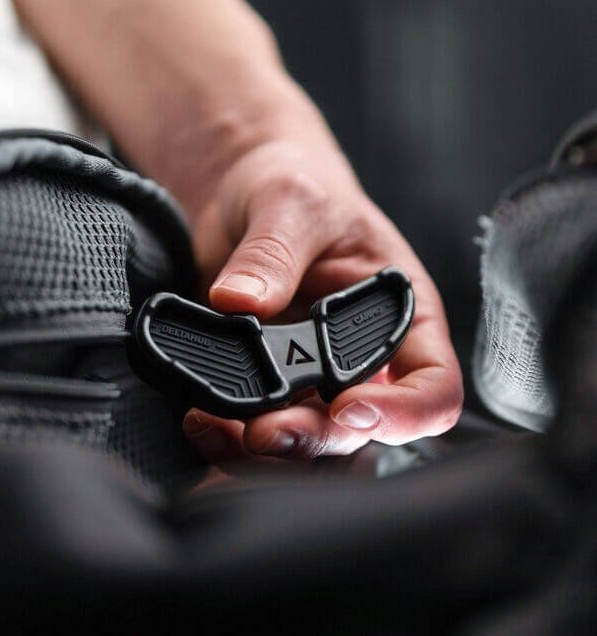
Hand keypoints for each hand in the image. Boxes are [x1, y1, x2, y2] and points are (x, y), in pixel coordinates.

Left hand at [183, 138, 462, 461]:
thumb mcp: (294, 203)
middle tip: (266, 431)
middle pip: (359, 429)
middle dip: (315, 438)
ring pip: (307, 440)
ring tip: (218, 429)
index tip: (351, 407)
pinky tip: (201, 420)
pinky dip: (228, 435)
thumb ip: (274, 253)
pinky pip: (257, 425)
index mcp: (401, 315)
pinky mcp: (269, 380)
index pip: (432, 386)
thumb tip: (241, 302)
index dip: (404, 413)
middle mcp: (364, 356)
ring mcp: (314, 375)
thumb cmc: (299, 186)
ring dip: (265, 449)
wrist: (248, 193)